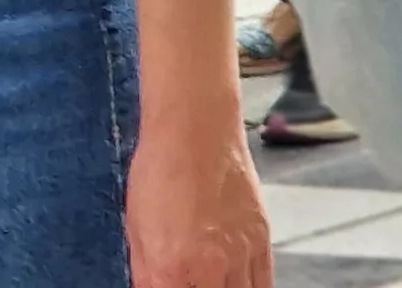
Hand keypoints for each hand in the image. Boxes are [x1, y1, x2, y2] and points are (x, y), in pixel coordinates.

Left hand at [126, 115, 273, 285]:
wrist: (196, 130)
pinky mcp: (263, 240)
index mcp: (171, 268)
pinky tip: (236, 285)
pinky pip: (265, 283)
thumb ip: (145, 273)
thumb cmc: (158, 171)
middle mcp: (211, 268)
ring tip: (211, 283)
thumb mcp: (136, 227)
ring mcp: (242, 255)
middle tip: (190, 283)